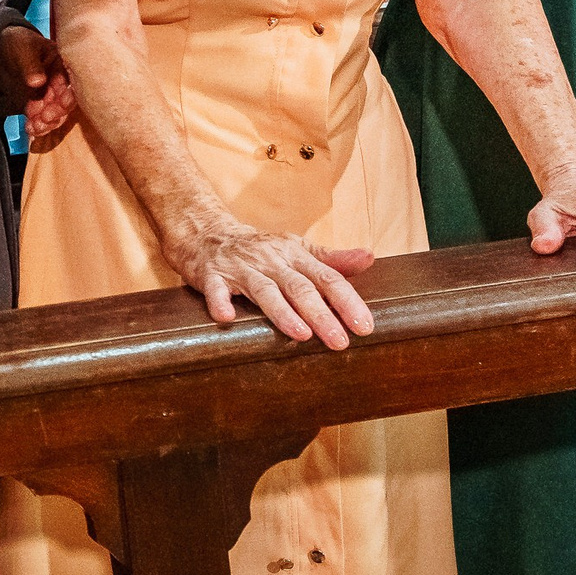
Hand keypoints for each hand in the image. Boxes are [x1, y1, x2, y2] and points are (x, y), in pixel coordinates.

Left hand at [0, 25, 77, 144]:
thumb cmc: (16, 42)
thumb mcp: (23, 48)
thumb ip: (30, 65)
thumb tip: (38, 81)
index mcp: (62, 63)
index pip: (70, 81)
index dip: (68, 94)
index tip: (62, 104)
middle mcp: (60, 81)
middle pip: (64, 101)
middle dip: (57, 112)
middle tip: (46, 118)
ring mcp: (49, 94)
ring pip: (54, 113)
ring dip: (47, 122)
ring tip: (35, 127)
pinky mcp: (37, 104)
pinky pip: (40, 118)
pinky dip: (37, 125)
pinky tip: (30, 129)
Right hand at [163, 222, 375, 350]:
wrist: (206, 233)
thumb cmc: (260, 250)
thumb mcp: (297, 249)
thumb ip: (332, 260)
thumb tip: (369, 258)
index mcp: (295, 255)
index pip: (327, 278)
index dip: (347, 302)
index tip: (364, 326)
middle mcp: (271, 261)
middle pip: (299, 288)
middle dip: (321, 315)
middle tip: (340, 341)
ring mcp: (241, 268)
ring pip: (265, 291)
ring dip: (282, 312)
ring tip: (301, 335)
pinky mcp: (212, 276)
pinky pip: (216, 289)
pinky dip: (220, 301)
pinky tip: (227, 316)